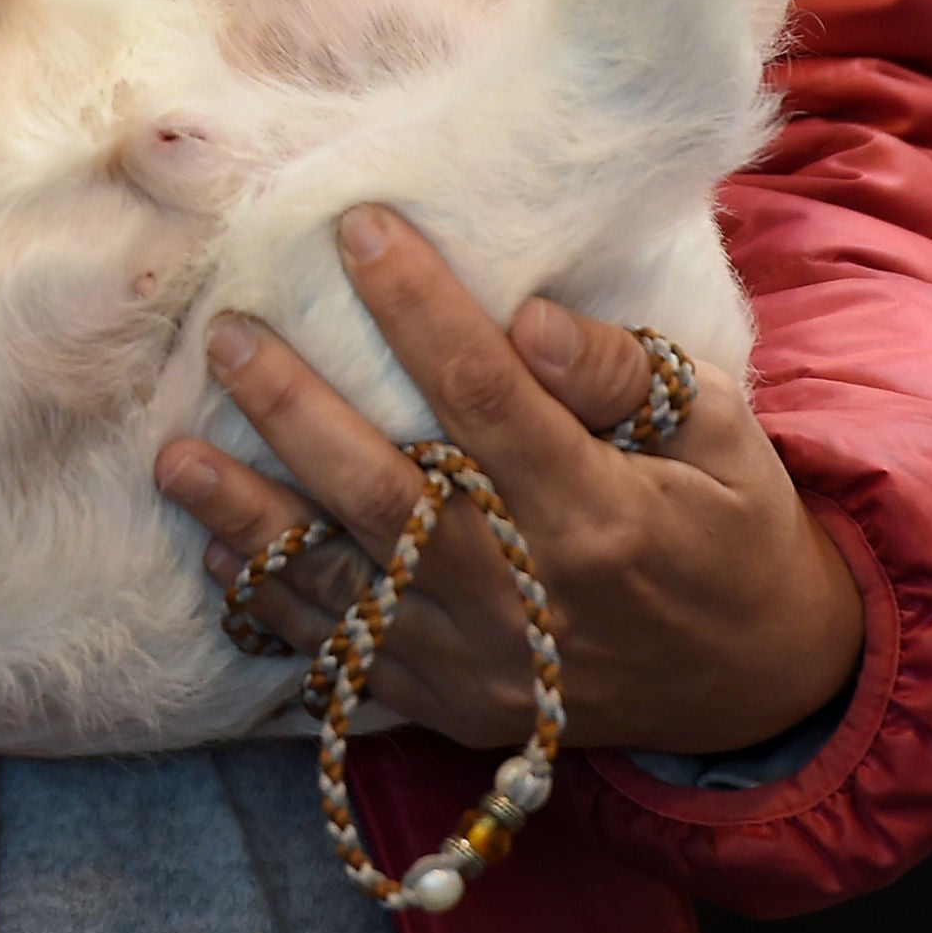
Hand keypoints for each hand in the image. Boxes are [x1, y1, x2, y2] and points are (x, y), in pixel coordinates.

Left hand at [155, 205, 861, 756]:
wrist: (757, 684)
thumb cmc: (731, 528)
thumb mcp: (718, 434)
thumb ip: (625, 375)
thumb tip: (528, 319)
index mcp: (598, 515)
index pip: (486, 398)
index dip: (417, 309)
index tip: (358, 228)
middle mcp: (525, 597)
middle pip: (384, 494)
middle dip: (294, 410)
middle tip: (227, 335)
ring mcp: (479, 663)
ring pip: (341, 586)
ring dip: (248, 520)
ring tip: (174, 457)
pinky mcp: (450, 704)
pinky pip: (343, 660)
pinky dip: (275, 608)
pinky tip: (217, 555)